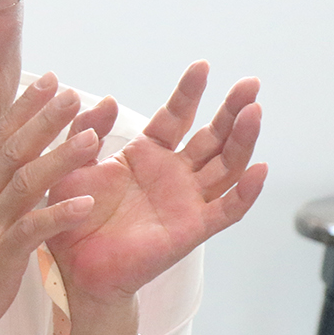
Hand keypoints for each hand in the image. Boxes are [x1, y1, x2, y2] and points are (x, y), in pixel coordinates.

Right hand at [0, 73, 101, 334]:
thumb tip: (11, 152)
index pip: (0, 134)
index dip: (24, 106)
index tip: (49, 79)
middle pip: (14, 148)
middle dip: (44, 119)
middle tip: (72, 94)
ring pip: (25, 182)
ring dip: (59, 158)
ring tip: (91, 138)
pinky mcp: (0, 254)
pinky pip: (33, 229)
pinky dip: (59, 214)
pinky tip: (86, 204)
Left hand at [46, 61, 265, 305]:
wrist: (74, 268)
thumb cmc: (73, 218)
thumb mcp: (73, 165)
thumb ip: (88, 130)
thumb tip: (109, 98)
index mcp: (147, 155)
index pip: (176, 116)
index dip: (189, 92)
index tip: (202, 66)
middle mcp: (173, 174)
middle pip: (212, 136)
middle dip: (231, 110)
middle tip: (250, 83)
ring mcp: (186, 201)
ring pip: (226, 166)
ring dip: (243, 140)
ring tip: (254, 112)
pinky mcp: (192, 229)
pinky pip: (226, 211)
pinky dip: (246, 193)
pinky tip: (260, 170)